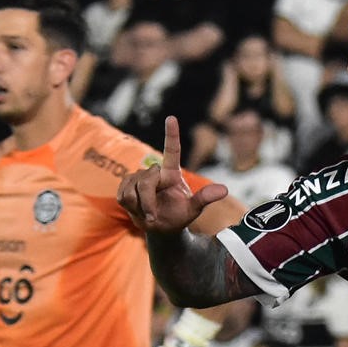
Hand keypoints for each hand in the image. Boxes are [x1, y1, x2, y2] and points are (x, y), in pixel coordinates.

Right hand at [118, 116, 230, 234]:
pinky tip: (137, 210)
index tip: (171, 118)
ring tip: (149, 213)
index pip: (172, 151)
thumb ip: (205, 198)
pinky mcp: (126, 184)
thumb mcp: (193, 210)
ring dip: (140, 207)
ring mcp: (138, 176)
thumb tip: (225, 190)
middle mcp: (155, 172)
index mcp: (172, 173)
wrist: (161, 228)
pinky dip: (131, 208)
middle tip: (153, 216)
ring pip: (132, 190)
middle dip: (148, 201)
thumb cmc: (179, 217)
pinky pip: (123, 195)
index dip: (171, 134)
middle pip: (146, 180)